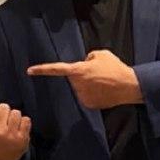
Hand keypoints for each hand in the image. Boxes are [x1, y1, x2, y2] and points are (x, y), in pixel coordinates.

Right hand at [0, 104, 30, 159]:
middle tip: (2, 123)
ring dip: (14, 118)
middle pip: (4, 107)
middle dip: (3, 114)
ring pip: (16, 112)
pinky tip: (18, 130)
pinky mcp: (23, 137)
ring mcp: (11, 135)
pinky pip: (26, 120)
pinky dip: (24, 124)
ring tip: (10, 126)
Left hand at [27, 50, 142, 108]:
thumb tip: (85, 63)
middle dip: (82, 75)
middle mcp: (77, 84)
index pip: (56, 69)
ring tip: (104, 82)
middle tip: (98, 73)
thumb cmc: (115, 68)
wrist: (130, 86)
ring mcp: (82, 95)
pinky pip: (87, 96)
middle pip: (74, 78)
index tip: (29, 71)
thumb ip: (88, 57)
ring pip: (81, 88)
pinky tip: (104, 91)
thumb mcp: (101, 54)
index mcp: (78, 70)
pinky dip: (94, 94)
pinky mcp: (89, 104)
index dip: (42, 69)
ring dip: (89, 85)